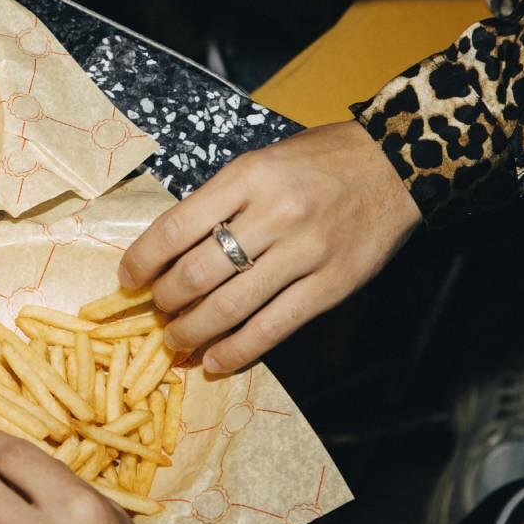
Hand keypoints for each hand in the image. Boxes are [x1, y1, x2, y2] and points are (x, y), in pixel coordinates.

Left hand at [118, 120, 421, 373]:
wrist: (394, 165)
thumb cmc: (316, 162)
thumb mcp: (257, 163)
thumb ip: (217, 203)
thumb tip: (167, 254)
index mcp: (246, 178)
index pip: (174, 228)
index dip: (142, 261)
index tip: (128, 279)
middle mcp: (273, 215)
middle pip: (196, 274)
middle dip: (165, 301)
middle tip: (157, 311)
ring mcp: (304, 253)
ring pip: (229, 308)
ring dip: (191, 332)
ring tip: (177, 341)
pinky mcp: (331, 286)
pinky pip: (272, 328)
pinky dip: (237, 351)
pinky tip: (214, 361)